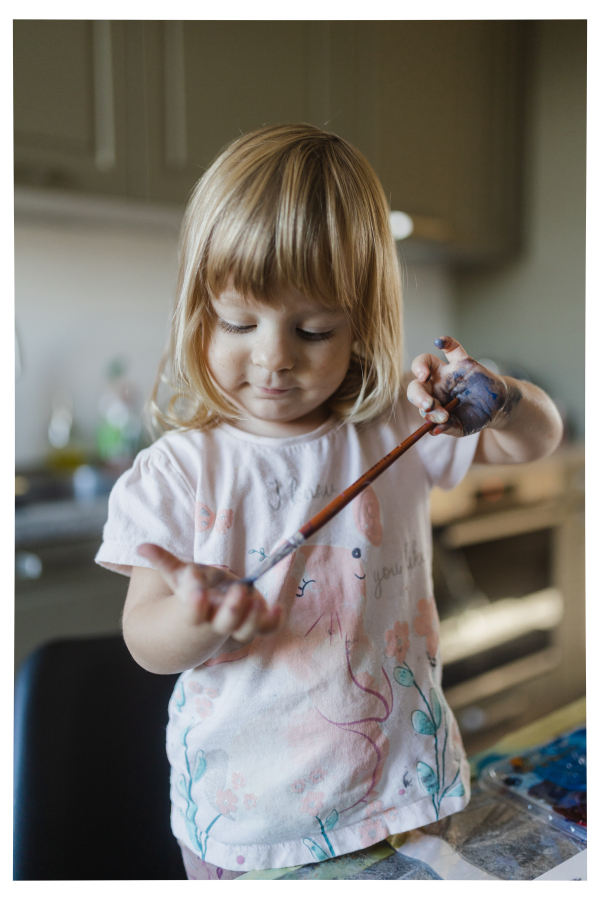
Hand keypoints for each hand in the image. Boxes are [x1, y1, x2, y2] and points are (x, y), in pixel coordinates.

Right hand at [137, 543, 281, 642]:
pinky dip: (274, 620)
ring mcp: (237, 626)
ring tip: (257, 599)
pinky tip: (277, 607)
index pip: (192, 612)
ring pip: (247, 629)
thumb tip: (141, 546)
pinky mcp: (255, 624)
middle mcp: (216, 623)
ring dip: (254, 616)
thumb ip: (164, 561)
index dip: (195, 603)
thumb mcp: (177, 578)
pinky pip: (267, 627)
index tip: (198, 590)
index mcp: (195, 612)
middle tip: (240, 591)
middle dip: (233, 609)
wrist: (202, 628)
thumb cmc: (191, 595)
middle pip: (226, 623)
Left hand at [407, 336, 519, 436]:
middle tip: (429, 405)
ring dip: (420, 367)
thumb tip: (434, 430)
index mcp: (432, 401)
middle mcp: (435, 385)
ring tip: (424, 376)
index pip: (420, 403)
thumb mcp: (462, 427)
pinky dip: (445, 341)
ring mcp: (447, 372)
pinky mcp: (463, 362)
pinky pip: (452, 347)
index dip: (425, 410)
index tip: (441, 418)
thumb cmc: (475, 417)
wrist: (497, 407)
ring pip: (426, 361)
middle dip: (419, 396)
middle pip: (416, 385)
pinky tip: (439, 342)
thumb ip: (449, 428)